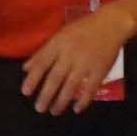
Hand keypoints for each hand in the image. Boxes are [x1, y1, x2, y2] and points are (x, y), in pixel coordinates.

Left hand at [11, 5, 126, 118]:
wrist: (110, 24)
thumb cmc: (82, 29)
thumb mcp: (60, 35)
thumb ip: (43, 52)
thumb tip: (26, 68)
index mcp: (59, 44)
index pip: (42, 63)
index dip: (33, 78)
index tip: (25, 92)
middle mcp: (70, 54)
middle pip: (55, 77)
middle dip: (46, 95)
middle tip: (39, 108)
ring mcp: (86, 63)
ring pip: (71, 85)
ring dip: (61, 101)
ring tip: (54, 111)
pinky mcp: (100, 70)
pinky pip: (91, 88)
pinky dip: (83, 100)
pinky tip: (76, 109)